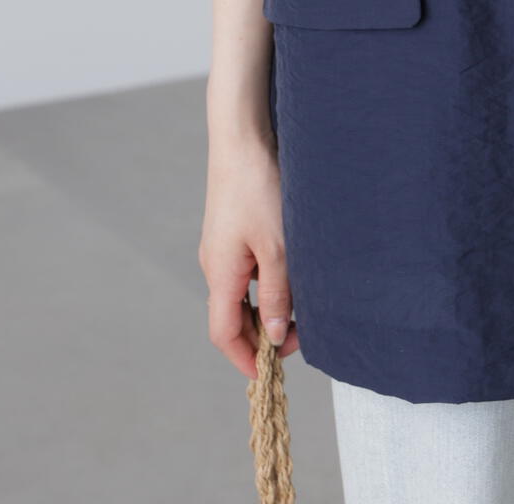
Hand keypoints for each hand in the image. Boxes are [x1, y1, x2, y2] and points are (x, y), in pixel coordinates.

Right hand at [200, 134, 298, 378]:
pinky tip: (289, 277)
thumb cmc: (258, 188)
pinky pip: (244, 272)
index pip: (224, 334)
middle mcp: (214, 264)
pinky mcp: (231, 231)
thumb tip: (272, 336)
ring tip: (300, 310)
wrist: (242, 138)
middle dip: (261, 336)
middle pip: (231, 317)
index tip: (269, 375)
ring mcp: (221, 247)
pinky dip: (264, 284)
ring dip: (265, 309)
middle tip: (299, 338)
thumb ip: (275, 294)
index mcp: (220, 274)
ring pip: (240, 294)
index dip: (245, 359)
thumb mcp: (277, 246)